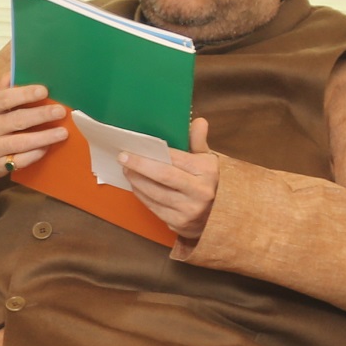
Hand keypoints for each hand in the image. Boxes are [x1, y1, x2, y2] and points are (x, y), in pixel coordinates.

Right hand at [0, 77, 70, 178]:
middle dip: (40, 115)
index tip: (44, 91)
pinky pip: (19, 161)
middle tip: (61, 111)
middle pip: (15, 121)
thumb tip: (17, 69)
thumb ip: (3, 88)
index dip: (24, 94)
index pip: (3, 98)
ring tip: (63, 132)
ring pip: (20, 143)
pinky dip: (35, 154)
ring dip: (44, 137)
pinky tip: (48, 147)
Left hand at [121, 116, 221, 241]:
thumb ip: (199, 141)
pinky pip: (154, 207)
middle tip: (123, 157)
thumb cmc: (211, 182)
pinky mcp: (179, 224)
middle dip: (139, 165)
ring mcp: (189, 210)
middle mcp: (200, 192)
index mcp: (207, 172)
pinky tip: (136, 186)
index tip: (134, 146)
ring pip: (155, 193)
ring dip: (136, 181)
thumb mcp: (209, 160)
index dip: (153, 153)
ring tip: (127, 170)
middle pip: (163, 176)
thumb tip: (198, 121)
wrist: (223, 216)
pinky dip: (142, 196)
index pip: (176, 159)